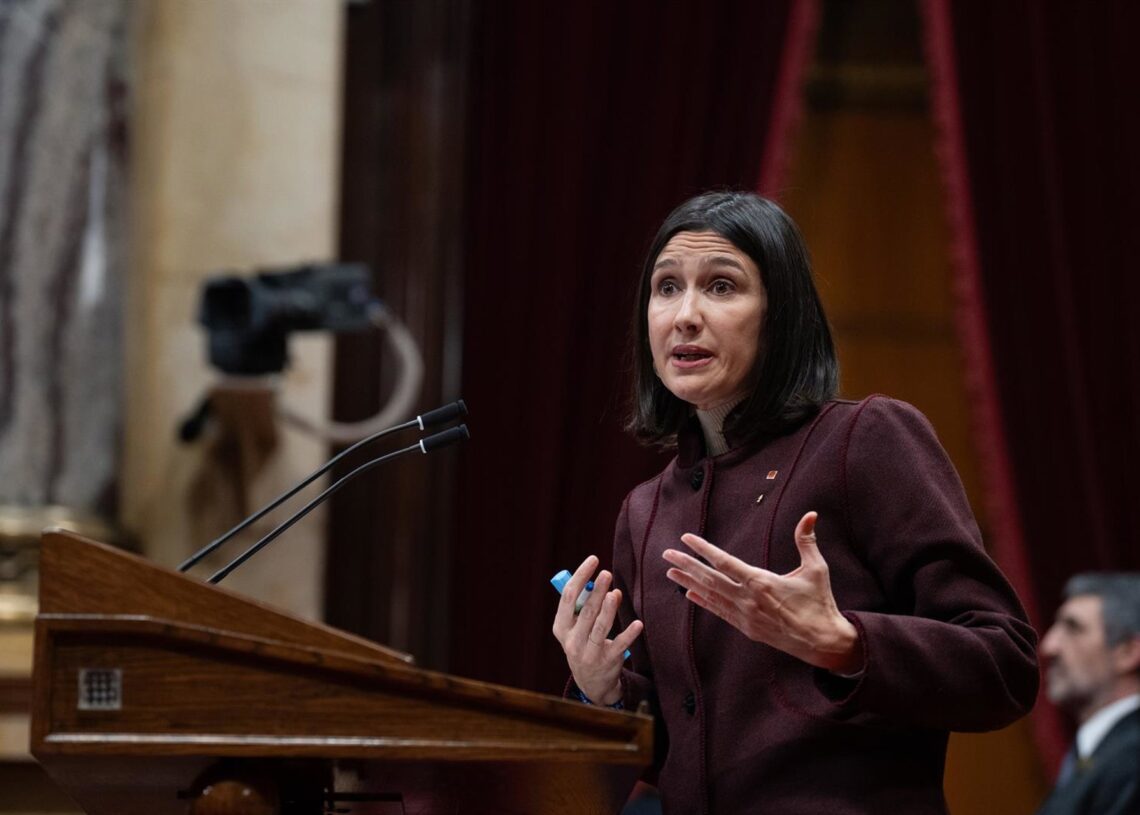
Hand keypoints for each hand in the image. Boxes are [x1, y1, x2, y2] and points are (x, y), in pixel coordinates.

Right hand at [552, 555, 643, 704]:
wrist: (590, 681)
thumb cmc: (583, 642)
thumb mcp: (576, 627)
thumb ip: (586, 606)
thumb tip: (605, 585)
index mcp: (561, 627)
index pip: (568, 596)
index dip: (580, 576)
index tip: (593, 560)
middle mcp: (572, 641)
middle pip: (585, 611)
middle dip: (596, 591)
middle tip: (607, 573)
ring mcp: (589, 653)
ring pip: (600, 627)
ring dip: (608, 609)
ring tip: (615, 592)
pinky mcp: (607, 661)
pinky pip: (619, 645)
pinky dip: (629, 634)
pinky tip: (638, 624)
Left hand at [662, 512, 861, 673]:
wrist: (822, 642)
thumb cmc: (820, 603)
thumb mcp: (816, 569)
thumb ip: (807, 541)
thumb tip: (811, 514)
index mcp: (762, 582)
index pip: (725, 563)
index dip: (704, 550)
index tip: (686, 539)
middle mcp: (748, 600)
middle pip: (710, 580)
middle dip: (687, 565)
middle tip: (667, 554)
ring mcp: (745, 616)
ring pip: (710, 596)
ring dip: (689, 583)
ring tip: (670, 573)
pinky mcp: (747, 628)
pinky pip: (719, 612)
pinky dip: (703, 602)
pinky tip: (689, 594)